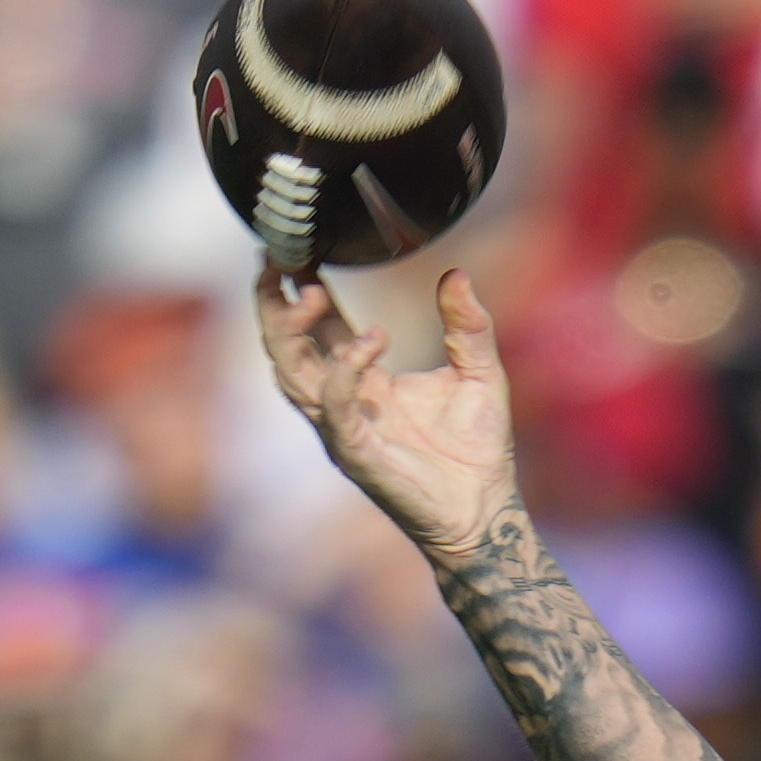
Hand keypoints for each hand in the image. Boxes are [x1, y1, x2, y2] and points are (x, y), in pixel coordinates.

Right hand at [263, 263, 519, 559]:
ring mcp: (342, 429)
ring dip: (293, 329)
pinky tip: (371, 339)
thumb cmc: (478, 450)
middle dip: (274, 303)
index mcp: (364, 381)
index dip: (301, 289)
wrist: (486, 511)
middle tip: (280, 259)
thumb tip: (456, 275)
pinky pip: (334, 406)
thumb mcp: (479, 372)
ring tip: (313, 290)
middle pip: (285, 347)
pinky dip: (345, 369)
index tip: (296, 248)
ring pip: (291, 374)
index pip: (318, 328)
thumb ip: (467, 325)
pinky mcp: (355, 452)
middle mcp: (342, 403)